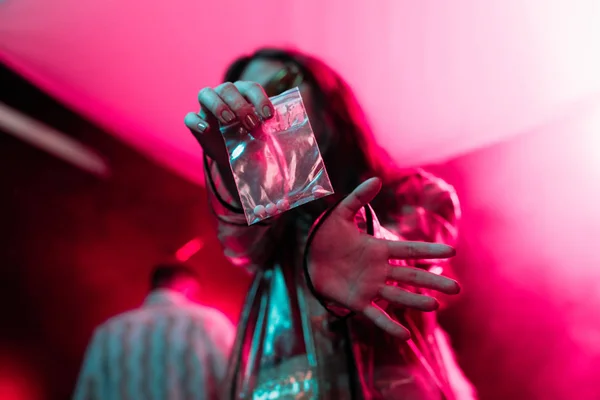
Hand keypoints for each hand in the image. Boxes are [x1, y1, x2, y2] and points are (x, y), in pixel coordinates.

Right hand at [184, 81, 274, 165]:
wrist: (234, 156)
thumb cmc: (250, 138)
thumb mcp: (261, 133)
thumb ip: (267, 129)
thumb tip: (279, 132)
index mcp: (243, 93)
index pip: (251, 88)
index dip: (260, 99)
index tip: (268, 116)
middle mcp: (224, 94)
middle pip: (228, 88)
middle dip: (240, 105)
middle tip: (250, 123)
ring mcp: (207, 107)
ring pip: (205, 94)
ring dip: (218, 105)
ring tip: (229, 120)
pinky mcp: (196, 122)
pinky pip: (190, 117)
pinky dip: (196, 122)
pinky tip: (205, 129)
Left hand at [307, 178, 460, 338]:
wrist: (308, 258)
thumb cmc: (327, 237)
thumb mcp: (341, 215)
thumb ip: (358, 198)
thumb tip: (376, 178)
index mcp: (379, 249)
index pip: (409, 250)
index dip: (429, 251)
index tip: (452, 252)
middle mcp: (380, 270)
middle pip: (411, 277)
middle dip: (432, 281)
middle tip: (457, 289)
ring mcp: (370, 287)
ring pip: (398, 296)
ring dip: (416, 302)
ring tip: (435, 305)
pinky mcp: (357, 302)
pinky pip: (376, 315)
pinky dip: (389, 325)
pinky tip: (404, 335)